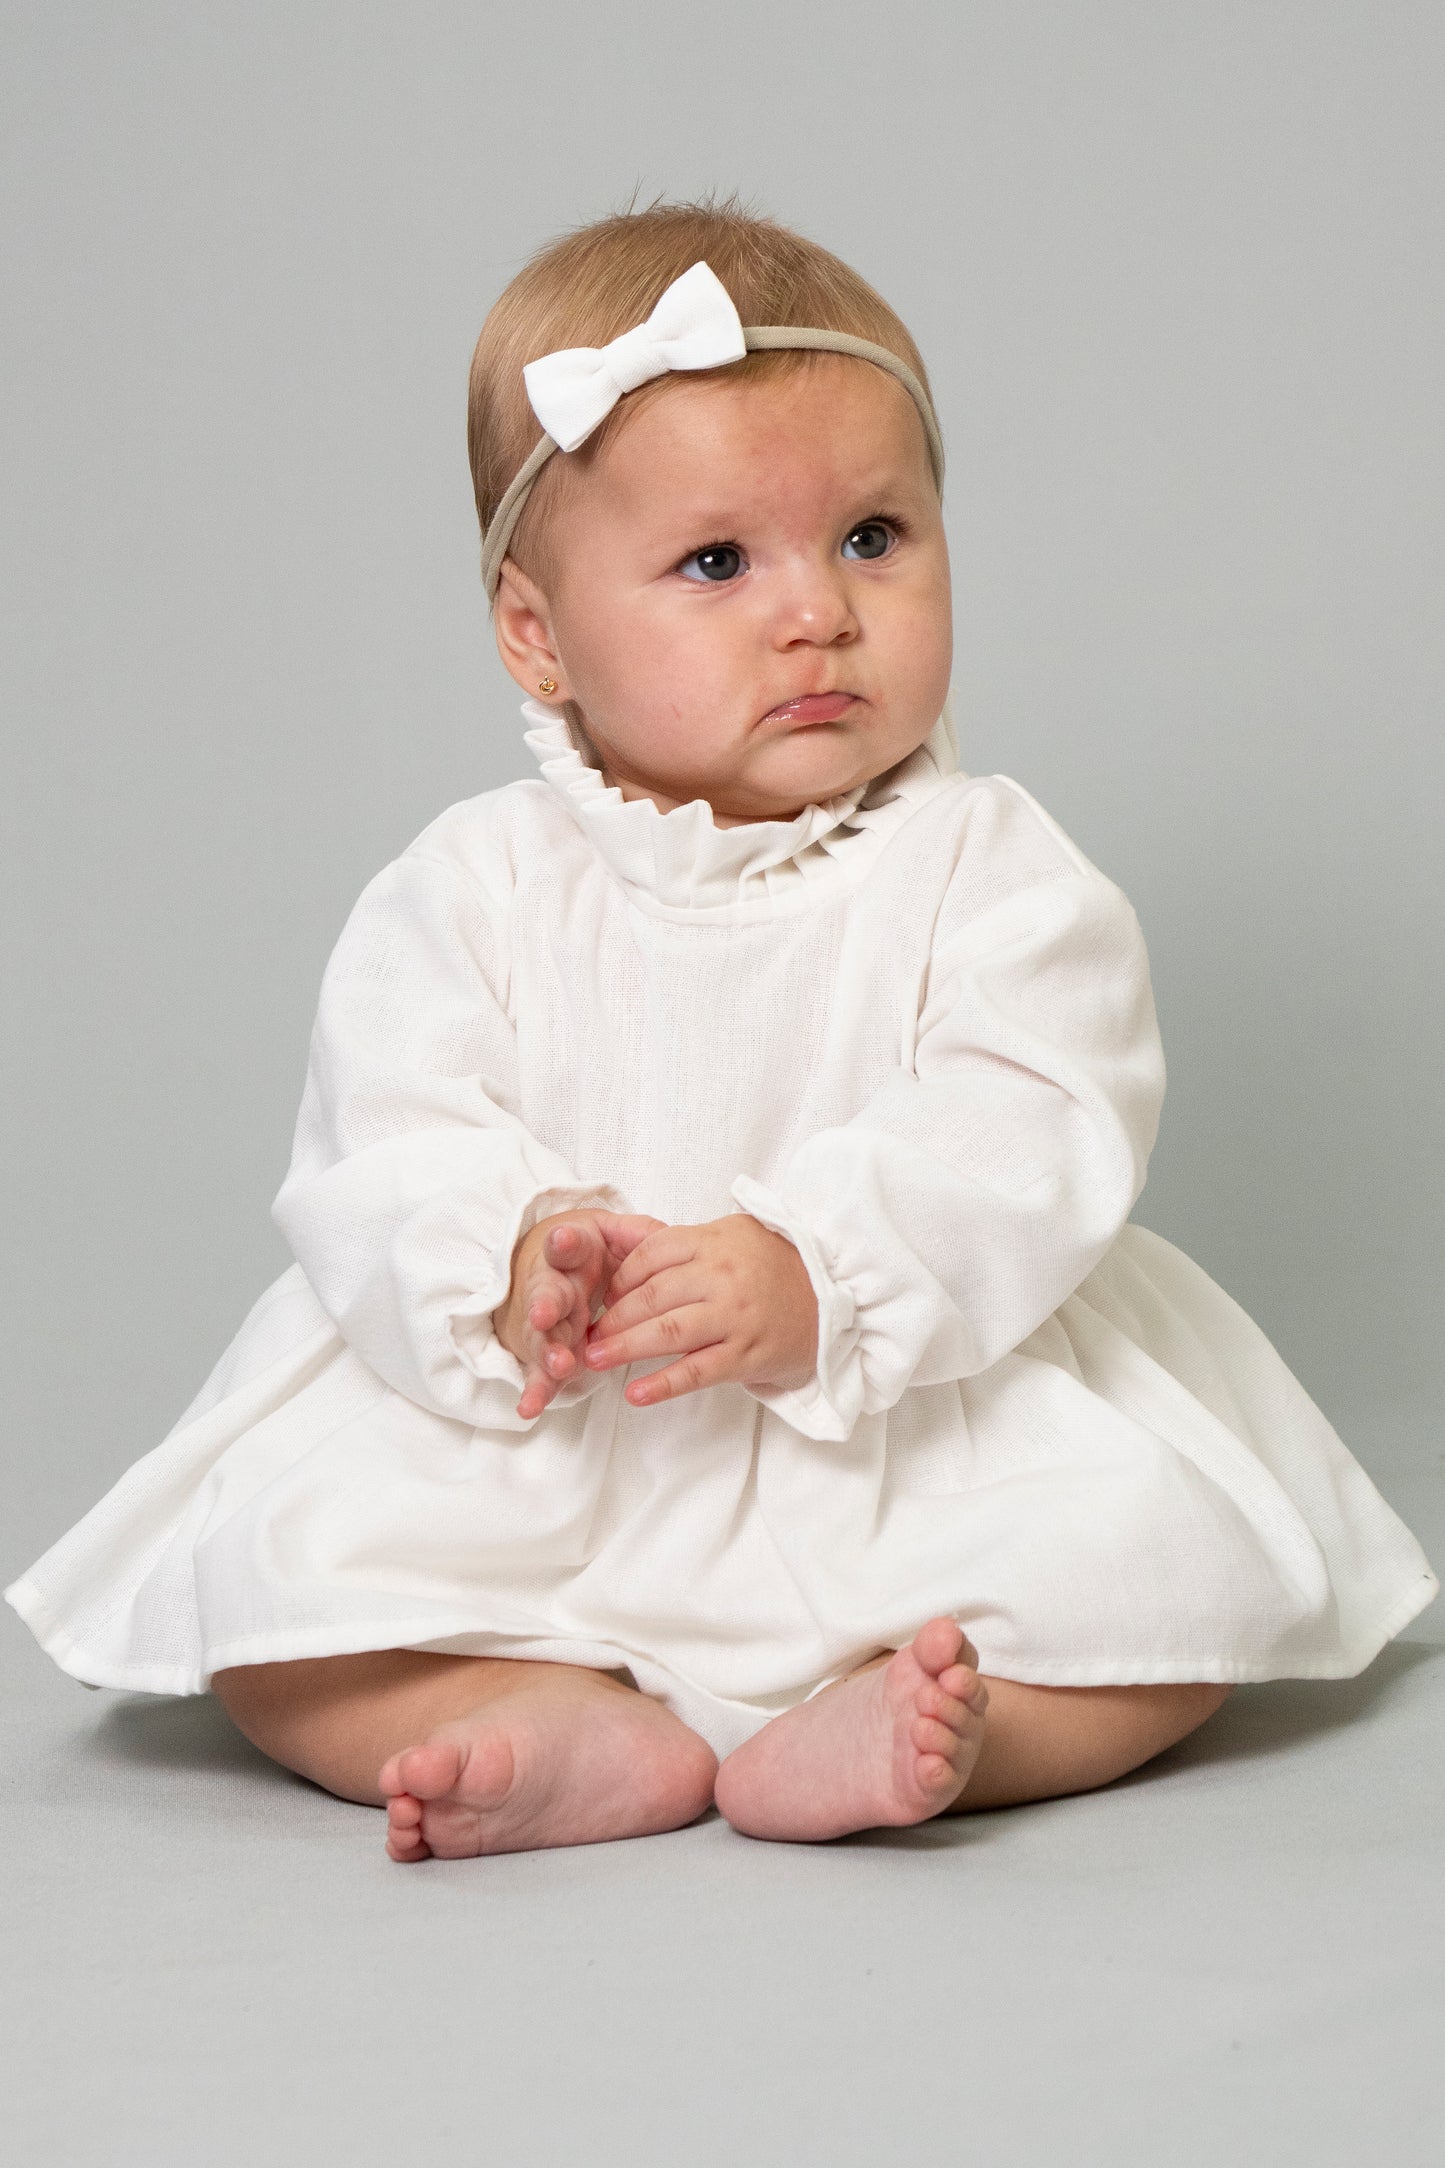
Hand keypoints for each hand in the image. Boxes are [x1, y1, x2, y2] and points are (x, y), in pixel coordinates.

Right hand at [493, 1209, 666, 1419]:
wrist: (554, 1269)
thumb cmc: (590, 1252)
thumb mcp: (613, 1234)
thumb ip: (637, 1235)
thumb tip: (665, 1237)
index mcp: (570, 1255)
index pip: (566, 1246)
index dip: (564, 1244)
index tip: (563, 1241)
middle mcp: (553, 1287)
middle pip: (546, 1295)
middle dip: (545, 1305)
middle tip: (545, 1314)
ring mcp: (548, 1322)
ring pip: (543, 1337)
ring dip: (548, 1352)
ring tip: (559, 1365)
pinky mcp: (548, 1351)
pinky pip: (542, 1373)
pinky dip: (537, 1390)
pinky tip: (530, 1408)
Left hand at [581, 1212, 819, 1407]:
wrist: (831, 1295)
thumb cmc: (770, 1264)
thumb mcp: (728, 1235)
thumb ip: (680, 1243)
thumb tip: (620, 1252)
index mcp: (712, 1243)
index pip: (650, 1257)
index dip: (618, 1279)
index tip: (601, 1298)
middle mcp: (722, 1278)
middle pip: (652, 1297)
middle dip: (613, 1318)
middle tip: (586, 1334)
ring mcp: (735, 1318)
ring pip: (669, 1333)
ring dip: (626, 1348)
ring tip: (594, 1359)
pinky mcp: (747, 1355)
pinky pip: (698, 1372)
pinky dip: (663, 1384)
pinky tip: (635, 1394)